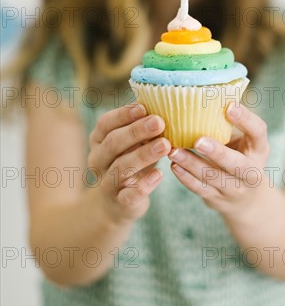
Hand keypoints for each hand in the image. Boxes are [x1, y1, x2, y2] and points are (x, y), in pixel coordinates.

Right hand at [88, 104, 170, 224]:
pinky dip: (143, 185)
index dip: (123, 115)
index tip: (144, 107)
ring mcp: (107, 183)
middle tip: (159, 122)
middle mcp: (98, 160)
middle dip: (136, 131)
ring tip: (165, 145)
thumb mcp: (132, 142)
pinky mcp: (119, 203)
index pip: (105, 124)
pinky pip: (128, 196)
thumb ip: (141, 126)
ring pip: (121, 168)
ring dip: (144, 155)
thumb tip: (164, 102)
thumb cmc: (130, 161)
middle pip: (113, 143)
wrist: (117, 204)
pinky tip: (159, 175)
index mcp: (99, 140)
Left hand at [168, 102, 269, 216]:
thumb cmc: (239, 157)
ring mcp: (235, 189)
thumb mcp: (243, 141)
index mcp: (259, 149)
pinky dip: (185, 178)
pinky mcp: (217, 199)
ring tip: (173, 150)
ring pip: (214, 178)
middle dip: (217, 153)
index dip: (246, 120)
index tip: (229, 106)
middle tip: (198, 140)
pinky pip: (200, 190)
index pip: (258, 132)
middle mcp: (251, 172)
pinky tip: (173, 165)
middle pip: (237, 164)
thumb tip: (203, 89)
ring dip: (192, 164)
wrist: (247, 200)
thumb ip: (228, 124)